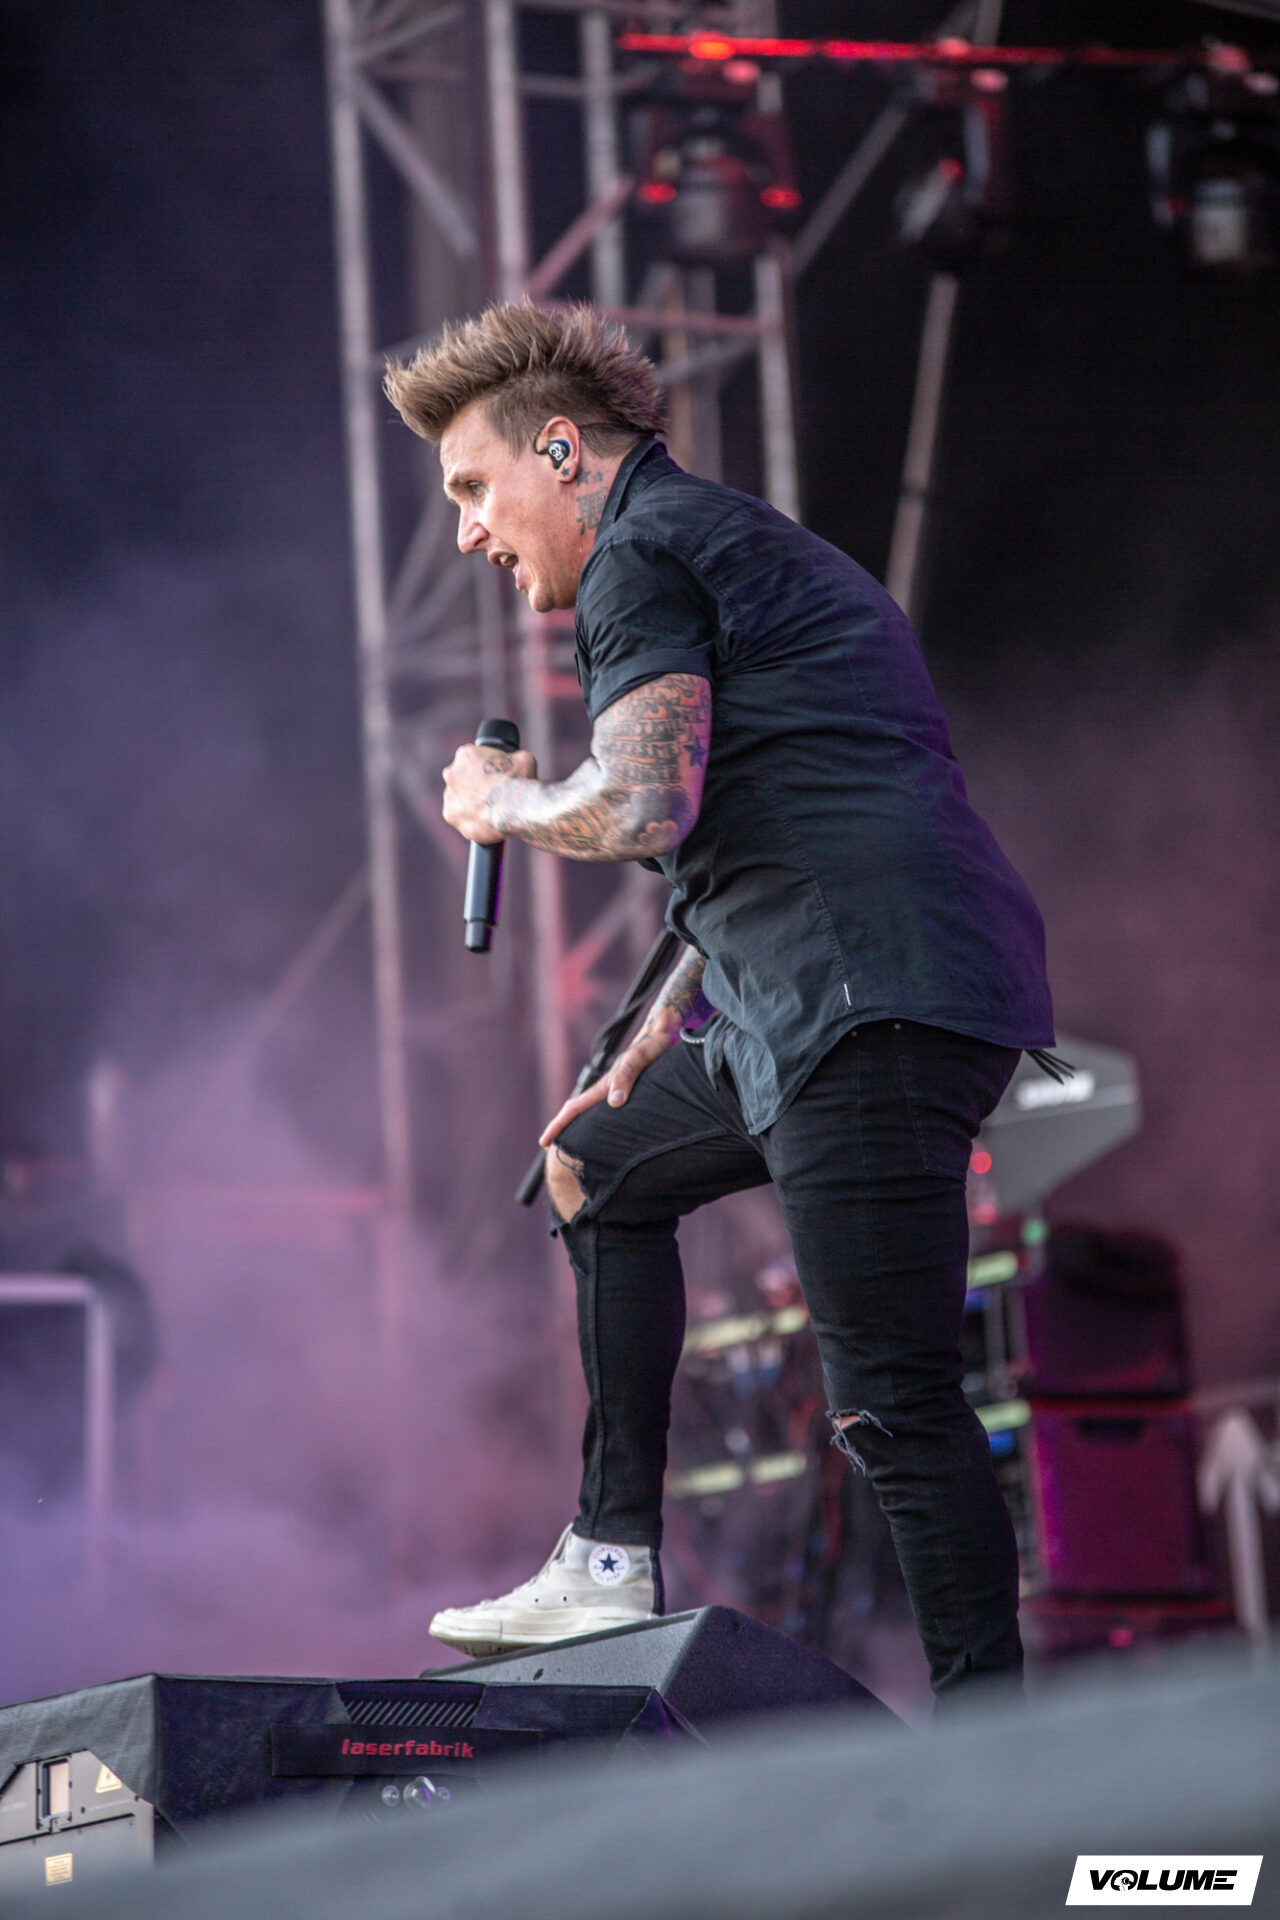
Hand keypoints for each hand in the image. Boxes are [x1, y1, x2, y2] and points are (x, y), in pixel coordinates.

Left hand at [442, 741, 537, 843]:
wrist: (516, 809)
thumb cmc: (520, 782)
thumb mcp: (523, 759)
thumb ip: (512, 758)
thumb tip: (515, 762)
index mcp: (466, 755)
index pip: (472, 759)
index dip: (484, 768)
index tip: (493, 777)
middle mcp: (452, 773)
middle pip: (461, 779)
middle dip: (473, 785)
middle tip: (490, 794)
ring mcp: (449, 795)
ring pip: (458, 798)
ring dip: (469, 802)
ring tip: (489, 809)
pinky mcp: (450, 815)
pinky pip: (459, 817)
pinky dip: (469, 819)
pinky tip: (484, 820)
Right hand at [539, 1006, 682, 1145]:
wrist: (663, 1032)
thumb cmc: (652, 1046)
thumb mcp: (639, 1059)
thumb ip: (626, 1076)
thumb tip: (614, 1103)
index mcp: (604, 1086)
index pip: (574, 1108)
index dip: (558, 1125)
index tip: (543, 1142)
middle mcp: (607, 1090)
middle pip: (578, 1112)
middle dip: (563, 1130)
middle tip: (553, 1150)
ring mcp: (617, 1090)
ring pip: (592, 1113)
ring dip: (581, 1129)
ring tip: (576, 1149)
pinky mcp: (629, 1091)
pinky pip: (608, 1113)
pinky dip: (600, 1125)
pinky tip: (607, 1134)